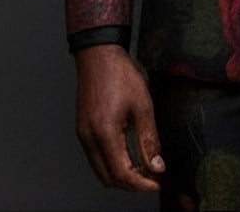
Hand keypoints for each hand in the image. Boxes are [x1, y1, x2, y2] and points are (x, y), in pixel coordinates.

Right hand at [74, 44, 164, 190]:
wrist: (99, 55)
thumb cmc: (119, 74)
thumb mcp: (143, 105)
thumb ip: (149, 139)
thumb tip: (156, 165)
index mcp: (104, 133)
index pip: (122, 174)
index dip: (142, 184)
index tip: (157, 183)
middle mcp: (89, 139)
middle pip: (109, 178)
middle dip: (131, 184)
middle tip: (152, 178)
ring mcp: (83, 135)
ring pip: (100, 171)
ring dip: (121, 176)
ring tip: (142, 168)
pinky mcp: (82, 130)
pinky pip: (95, 158)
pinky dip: (111, 164)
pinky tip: (127, 155)